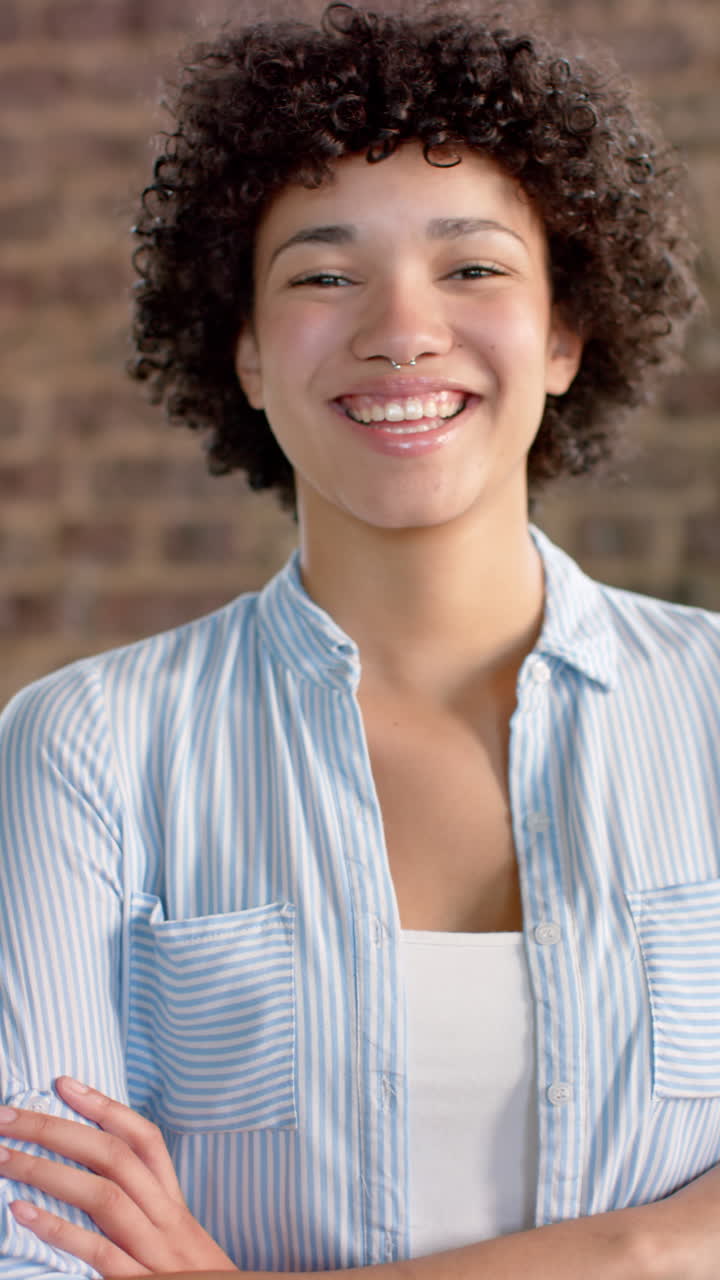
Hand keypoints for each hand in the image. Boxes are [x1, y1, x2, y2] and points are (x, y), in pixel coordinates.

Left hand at [0, 1076, 238, 1276]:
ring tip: (3, 1155)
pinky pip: (99, 1252)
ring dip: (47, 1171)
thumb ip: (146, 1211)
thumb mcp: (177, 1243)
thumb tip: (98, 1175)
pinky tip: (22, 1211)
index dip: (105, 1107)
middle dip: (57, 1131)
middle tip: (8, 1116)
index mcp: (175, 1206)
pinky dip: (58, 1230)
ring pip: (104, 1196)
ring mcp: (155, 1253)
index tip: (62, 1083)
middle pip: (114, 1158)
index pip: (145, 1140)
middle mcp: (168, 1220)